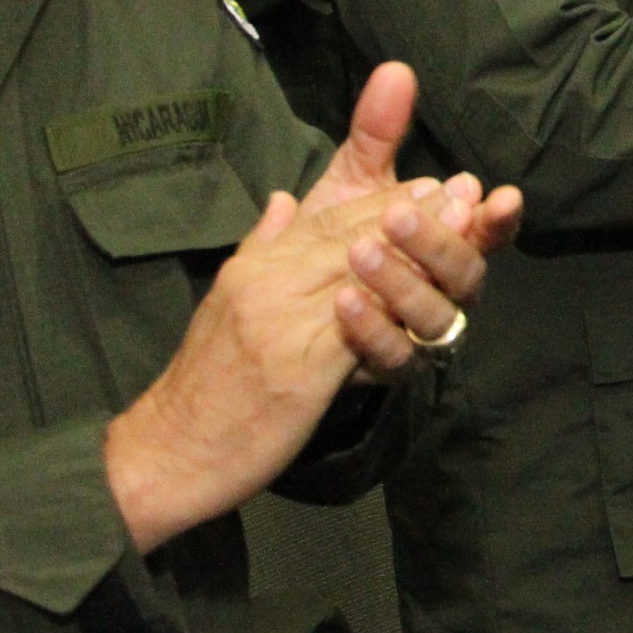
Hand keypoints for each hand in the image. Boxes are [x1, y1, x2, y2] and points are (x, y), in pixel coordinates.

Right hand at [104, 66, 519, 554]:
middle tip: (461, 191)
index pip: (328, 221)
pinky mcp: (296, 369)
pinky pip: (354, 330)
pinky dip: (395, 307)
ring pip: (356, 271)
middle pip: (349, 236)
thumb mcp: (227, 299)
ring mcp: (280, 323)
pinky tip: (430, 297)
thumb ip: (262, 245)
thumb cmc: (206, 384)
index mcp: (255, 267)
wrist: (171, 448)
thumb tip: (283, 199)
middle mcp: (266, 283)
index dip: (382, 199)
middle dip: (409, 212)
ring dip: (414, 247)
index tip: (430, 184)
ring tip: (459, 228)